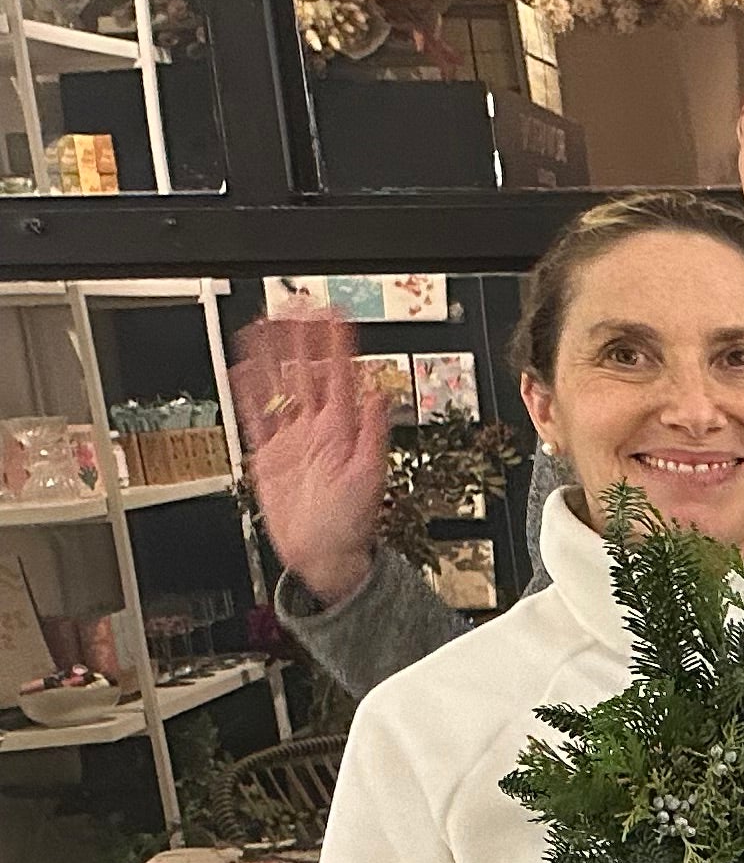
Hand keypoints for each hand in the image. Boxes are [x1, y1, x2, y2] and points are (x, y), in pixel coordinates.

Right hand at [230, 306, 393, 605]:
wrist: (325, 556)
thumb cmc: (352, 524)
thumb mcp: (371, 476)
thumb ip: (375, 433)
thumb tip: (382, 394)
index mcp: (344, 430)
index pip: (340, 375)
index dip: (336, 344)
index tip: (332, 314)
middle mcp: (319, 429)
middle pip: (307, 372)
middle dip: (300, 339)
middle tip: (293, 306)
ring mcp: (293, 440)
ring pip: (279, 387)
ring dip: (272, 357)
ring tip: (263, 326)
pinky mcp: (270, 455)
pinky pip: (257, 417)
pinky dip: (249, 394)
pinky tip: (244, 371)